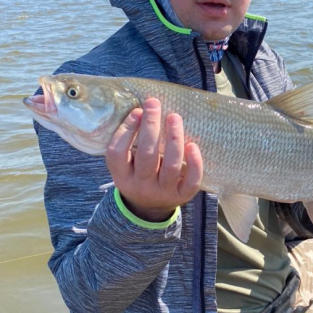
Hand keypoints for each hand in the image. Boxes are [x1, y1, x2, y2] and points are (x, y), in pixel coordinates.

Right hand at [106, 98, 202, 222]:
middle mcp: (141, 186)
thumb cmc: (138, 175)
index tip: (137, 111)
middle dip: (150, 127)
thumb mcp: (125, 165)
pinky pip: (191, 181)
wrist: (150, 208)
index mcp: (122, 176)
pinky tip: (193, 146)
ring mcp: (163, 192)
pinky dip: (194, 163)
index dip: (126, 131)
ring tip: (174, 117)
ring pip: (170, 166)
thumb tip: (142, 109)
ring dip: (174, 139)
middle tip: (153, 103)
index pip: (117, 153)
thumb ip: (130, 143)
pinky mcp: (183, 196)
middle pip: (146, 156)